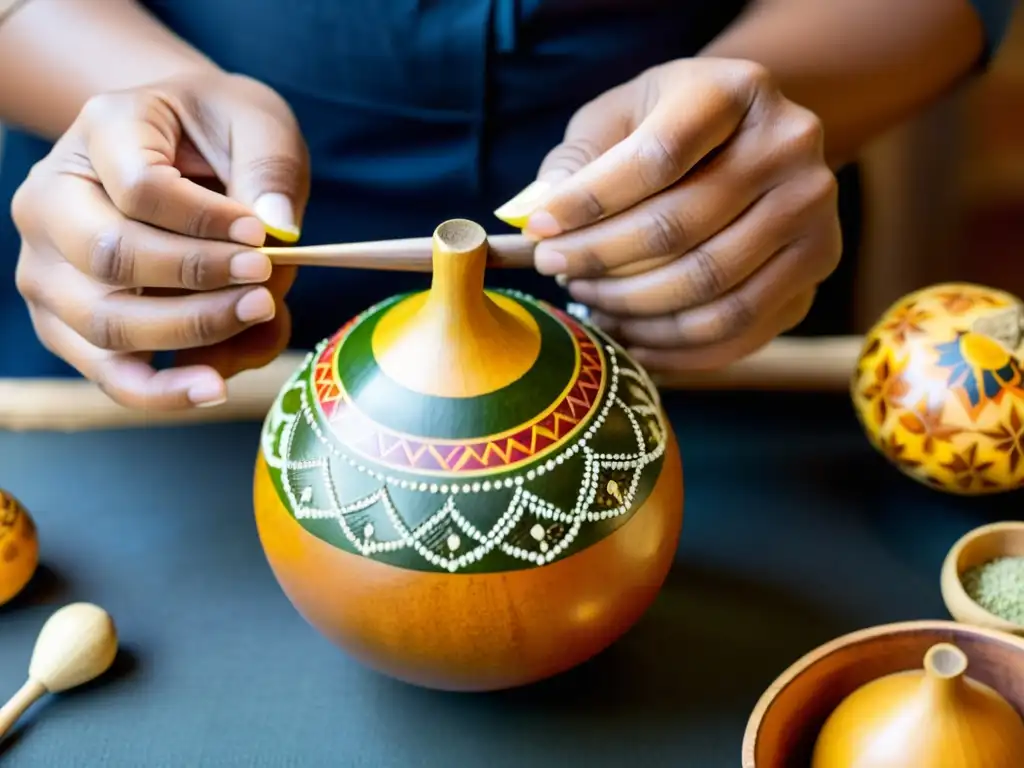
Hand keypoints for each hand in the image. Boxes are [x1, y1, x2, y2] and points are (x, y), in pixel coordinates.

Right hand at [11, 71, 309, 408]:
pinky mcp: (68, 324)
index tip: (261, 234)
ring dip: (193, 331)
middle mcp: (52, 202)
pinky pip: (110, 373)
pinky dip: (165, 390)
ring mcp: (51, 269)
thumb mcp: (255, 122)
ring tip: (260, 314)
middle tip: (264, 279)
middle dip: (199, 279)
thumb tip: (280, 229)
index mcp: (99, 132)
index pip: (139, 189)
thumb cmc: (217, 134)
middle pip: (111, 259)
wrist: (178, 151)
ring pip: (107, 325)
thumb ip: (270, 166)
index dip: (205, 220)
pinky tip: (215, 387)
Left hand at [502, 57, 841, 370]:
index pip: (657, 158)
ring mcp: (814, 212)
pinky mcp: (817, 267)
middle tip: (557, 271)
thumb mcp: (619, 120)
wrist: (747, 142)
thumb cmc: (669, 129)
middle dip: (601, 260)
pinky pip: (738, 331)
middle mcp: (790, 147)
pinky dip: (673, 347)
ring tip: (588, 300)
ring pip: (708, 289)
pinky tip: (629, 338)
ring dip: (632, 308)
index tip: (540, 232)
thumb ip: (576, 163)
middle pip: (680, 229)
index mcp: (737, 92)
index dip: (590, 203)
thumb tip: (533, 220)